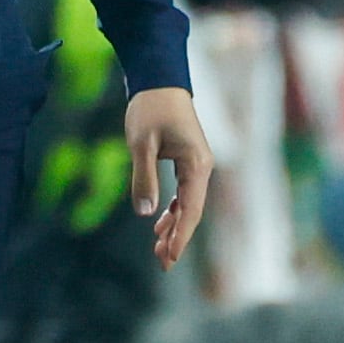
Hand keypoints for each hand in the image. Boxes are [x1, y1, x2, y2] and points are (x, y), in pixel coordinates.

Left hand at [126, 86, 213, 270]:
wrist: (159, 79)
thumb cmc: (150, 107)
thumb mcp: (141, 143)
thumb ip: (144, 177)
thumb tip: (146, 213)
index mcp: (197, 164)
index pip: (191, 209)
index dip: (181, 237)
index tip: (170, 259)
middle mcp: (202, 167)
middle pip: (193, 211)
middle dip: (178, 238)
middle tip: (162, 263)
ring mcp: (196, 164)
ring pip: (189, 204)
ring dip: (175, 226)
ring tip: (159, 249)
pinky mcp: (188, 160)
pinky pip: (184, 192)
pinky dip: (174, 209)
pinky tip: (161, 222)